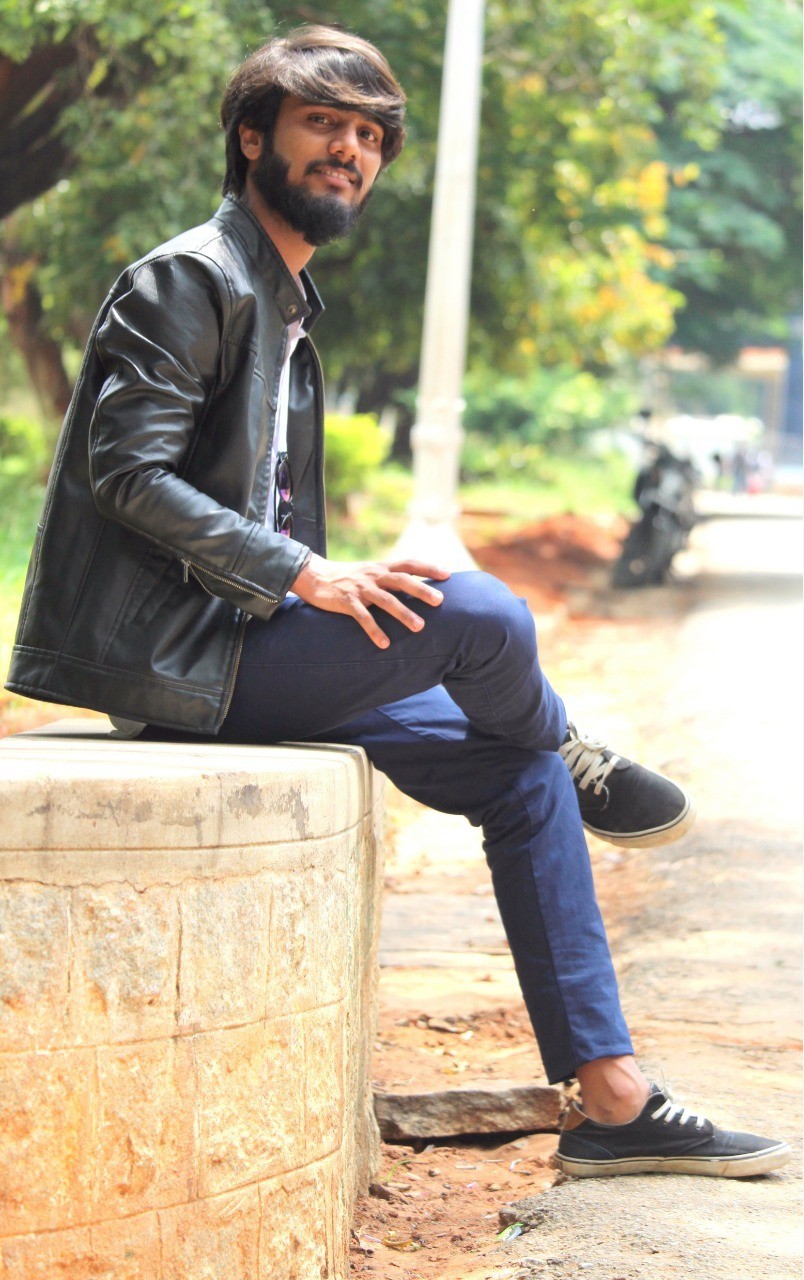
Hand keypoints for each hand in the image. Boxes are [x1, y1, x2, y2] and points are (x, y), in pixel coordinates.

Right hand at [291, 553, 450, 648]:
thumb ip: (388, 578)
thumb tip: (413, 586)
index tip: (448, 575)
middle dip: (422, 590)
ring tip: (419, 627)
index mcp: (381, 568)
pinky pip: (363, 617)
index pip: (409, 563)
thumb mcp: (369, 573)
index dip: (428, 568)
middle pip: (402, 580)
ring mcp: (361, 588)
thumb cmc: (346, 577)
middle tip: (440, 601)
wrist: (313, 576)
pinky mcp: (347, 601)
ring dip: (403, 613)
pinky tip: (384, 643)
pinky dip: (374, 630)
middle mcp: (374, 575)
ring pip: (386, 600)